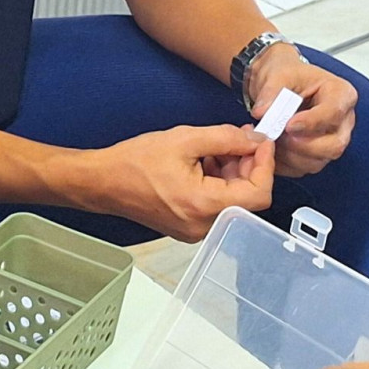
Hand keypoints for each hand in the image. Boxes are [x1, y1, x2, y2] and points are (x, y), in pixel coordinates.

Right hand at [96, 125, 274, 241]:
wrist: (102, 182)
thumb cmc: (135, 162)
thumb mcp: (184, 139)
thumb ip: (226, 139)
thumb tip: (255, 140)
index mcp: (204, 206)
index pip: (259, 193)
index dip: (265, 164)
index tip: (261, 141)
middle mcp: (204, 226)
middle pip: (247, 197)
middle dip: (247, 165)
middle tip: (240, 138)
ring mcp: (196, 230)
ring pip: (233, 201)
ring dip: (232, 172)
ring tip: (217, 147)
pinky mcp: (189, 227)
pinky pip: (216, 205)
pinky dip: (218, 182)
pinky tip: (205, 161)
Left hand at [247, 43, 355, 177]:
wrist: (279, 85)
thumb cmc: (287, 76)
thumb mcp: (278, 74)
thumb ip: (271, 92)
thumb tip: (262, 112)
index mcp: (341, 94)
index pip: (334, 112)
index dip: (312, 122)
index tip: (289, 125)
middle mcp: (343, 121)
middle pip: (334, 145)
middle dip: (303, 146)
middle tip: (279, 136)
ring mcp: (332, 140)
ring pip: (319, 161)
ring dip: (291, 156)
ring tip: (271, 140)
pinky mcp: (318, 155)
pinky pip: (305, 168)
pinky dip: (285, 163)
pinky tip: (271, 150)